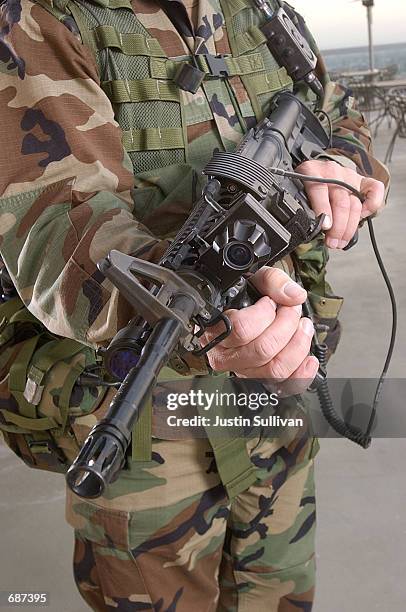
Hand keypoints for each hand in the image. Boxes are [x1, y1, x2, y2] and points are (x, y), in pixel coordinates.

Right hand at [200, 267, 318, 385]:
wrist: (248, 312)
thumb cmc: (246, 298)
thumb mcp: (254, 279)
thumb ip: (273, 281)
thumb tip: (294, 296)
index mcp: (216, 331)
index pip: (241, 329)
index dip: (264, 313)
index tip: (270, 302)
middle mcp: (225, 356)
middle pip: (263, 349)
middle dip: (286, 325)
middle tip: (292, 310)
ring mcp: (243, 371)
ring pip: (275, 369)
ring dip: (297, 345)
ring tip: (303, 326)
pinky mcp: (261, 381)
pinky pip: (284, 385)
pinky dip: (302, 373)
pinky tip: (310, 359)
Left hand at [296, 160, 384, 248]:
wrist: (314, 172)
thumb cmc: (305, 187)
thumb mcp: (297, 193)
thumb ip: (302, 207)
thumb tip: (307, 229)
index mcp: (312, 171)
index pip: (319, 190)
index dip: (323, 210)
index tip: (325, 226)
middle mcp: (332, 172)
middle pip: (340, 202)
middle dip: (337, 228)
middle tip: (332, 243)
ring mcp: (348, 176)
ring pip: (355, 203)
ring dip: (349, 227)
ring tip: (341, 241)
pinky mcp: (362, 180)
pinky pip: (375, 189)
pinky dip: (372, 205)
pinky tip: (362, 217)